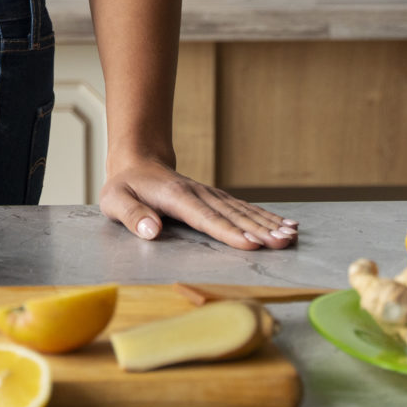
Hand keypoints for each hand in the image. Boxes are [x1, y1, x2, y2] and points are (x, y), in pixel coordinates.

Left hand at [100, 153, 298, 250]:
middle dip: (260, 229)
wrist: (137, 162)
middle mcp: (199, 194)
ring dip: (268, 223)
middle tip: (283, 243)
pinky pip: (243, 208)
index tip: (251, 243)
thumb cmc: (124, 187)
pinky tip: (285, 225)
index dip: (228, 231)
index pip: (205, 217)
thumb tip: (152, 232)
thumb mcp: (114, 200)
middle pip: (232, 214)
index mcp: (176, 197)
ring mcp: (210, 195)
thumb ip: (132, 215)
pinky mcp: (216, 199)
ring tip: (292, 236)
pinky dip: (265, 217)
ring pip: (243, 210)